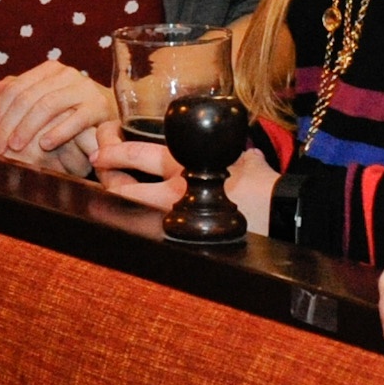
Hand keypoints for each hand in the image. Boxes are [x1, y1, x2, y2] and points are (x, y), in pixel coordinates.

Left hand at [0, 59, 112, 175]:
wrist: (111, 114)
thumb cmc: (72, 108)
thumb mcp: (45, 97)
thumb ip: (20, 91)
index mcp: (50, 69)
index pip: (16, 87)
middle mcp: (67, 74)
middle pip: (28, 97)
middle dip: (8, 124)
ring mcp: (84, 89)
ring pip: (47, 106)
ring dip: (27, 128)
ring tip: (15, 147)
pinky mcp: (99, 107)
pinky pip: (75, 119)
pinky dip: (58, 132)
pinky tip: (44, 145)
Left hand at [90, 141, 274, 233]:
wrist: (282, 215)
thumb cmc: (266, 186)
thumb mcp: (244, 157)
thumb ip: (231, 152)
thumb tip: (239, 156)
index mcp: (185, 166)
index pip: (136, 156)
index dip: (112, 150)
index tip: (102, 148)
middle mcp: (173, 193)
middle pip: (120, 189)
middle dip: (105, 175)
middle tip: (101, 164)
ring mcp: (175, 218)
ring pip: (130, 211)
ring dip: (115, 198)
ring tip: (112, 184)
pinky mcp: (184, 236)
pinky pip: (148, 226)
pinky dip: (135, 216)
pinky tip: (132, 209)